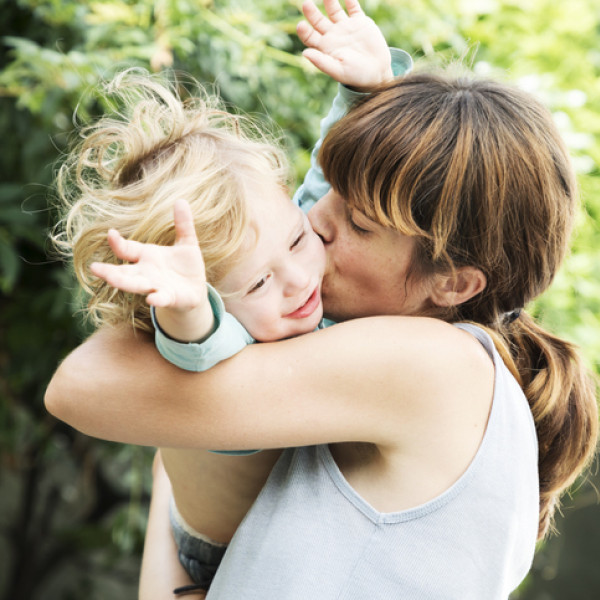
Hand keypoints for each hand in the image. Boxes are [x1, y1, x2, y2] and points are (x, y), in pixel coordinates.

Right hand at [91, 199, 214, 340]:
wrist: (196, 291)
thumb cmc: (187, 266)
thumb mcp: (187, 243)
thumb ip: (183, 225)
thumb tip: (181, 200)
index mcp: (147, 257)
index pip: (128, 249)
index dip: (118, 243)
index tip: (111, 233)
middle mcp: (146, 273)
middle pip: (124, 272)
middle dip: (110, 271)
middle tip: (94, 267)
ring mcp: (156, 286)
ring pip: (136, 286)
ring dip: (124, 283)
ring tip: (111, 280)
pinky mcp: (170, 298)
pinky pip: (161, 299)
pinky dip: (157, 299)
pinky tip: (151, 299)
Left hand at [297, 0, 392, 90]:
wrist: (376, 72)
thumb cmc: (355, 75)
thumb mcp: (338, 71)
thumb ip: (321, 62)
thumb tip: (304, 53)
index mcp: (325, 48)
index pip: (310, 37)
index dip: (304, 31)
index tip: (301, 25)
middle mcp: (333, 35)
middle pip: (318, 21)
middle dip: (311, 13)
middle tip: (306, 5)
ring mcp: (346, 27)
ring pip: (334, 10)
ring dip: (329, 2)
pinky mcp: (360, 22)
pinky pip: (353, 7)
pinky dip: (350, 0)